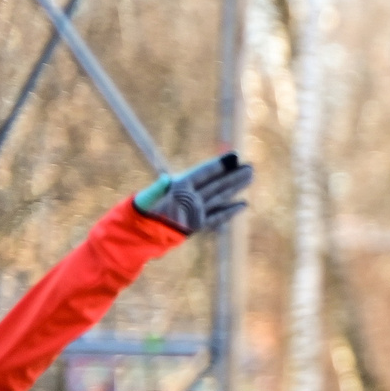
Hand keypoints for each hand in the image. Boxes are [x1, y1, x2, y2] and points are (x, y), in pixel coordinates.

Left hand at [135, 153, 252, 234]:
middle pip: (216, 183)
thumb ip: (157, 189)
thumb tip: (165, 179)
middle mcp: (190, 196)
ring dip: (235, 187)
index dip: (218, 165)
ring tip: (249, 177)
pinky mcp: (197, 224)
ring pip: (220, 196)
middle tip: (250, 167)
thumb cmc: (142, 213)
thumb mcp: (147, 199)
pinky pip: (217, 216)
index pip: (203, 173)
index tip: (234, 157)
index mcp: (180, 186)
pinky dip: (229, 211)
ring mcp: (195, 210)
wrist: (139, 233)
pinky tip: (242, 204)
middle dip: (233, 175)